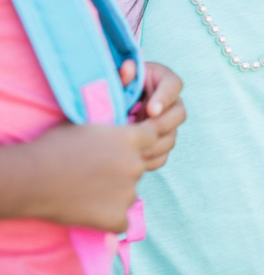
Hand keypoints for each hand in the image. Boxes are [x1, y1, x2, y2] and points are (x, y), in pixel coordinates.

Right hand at [28, 121, 157, 232]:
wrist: (32, 178)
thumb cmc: (54, 146)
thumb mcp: (88, 123)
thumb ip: (112, 126)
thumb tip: (120, 120)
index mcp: (130, 138)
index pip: (153, 137)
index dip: (139, 143)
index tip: (123, 148)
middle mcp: (134, 163)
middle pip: (140, 166)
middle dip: (124, 169)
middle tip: (99, 172)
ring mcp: (128, 191)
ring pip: (130, 193)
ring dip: (116, 193)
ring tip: (89, 192)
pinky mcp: (116, 216)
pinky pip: (122, 220)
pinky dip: (111, 218)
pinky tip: (93, 212)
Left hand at [120, 61, 185, 170]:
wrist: (104, 107)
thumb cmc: (111, 88)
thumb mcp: (115, 78)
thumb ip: (121, 75)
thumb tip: (128, 68)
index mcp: (161, 79)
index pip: (174, 85)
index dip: (165, 98)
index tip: (150, 110)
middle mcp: (170, 101)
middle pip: (179, 113)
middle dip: (160, 125)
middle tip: (141, 132)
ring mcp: (166, 123)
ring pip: (171, 137)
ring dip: (153, 144)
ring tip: (131, 147)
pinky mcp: (159, 142)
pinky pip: (163, 155)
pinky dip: (149, 159)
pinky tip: (132, 158)